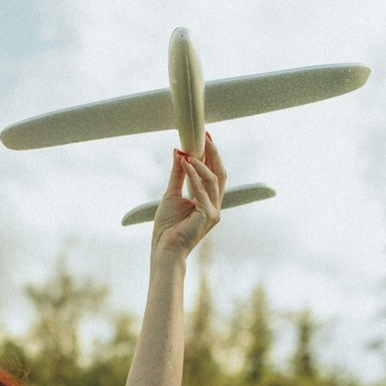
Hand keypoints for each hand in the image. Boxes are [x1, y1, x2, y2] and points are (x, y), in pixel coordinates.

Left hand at [152, 133, 225, 258]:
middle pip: (220, 174)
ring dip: (200, 163)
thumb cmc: (167, 228)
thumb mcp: (171, 195)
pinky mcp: (208, 215)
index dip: (211, 156)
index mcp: (208, 201)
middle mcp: (215, 205)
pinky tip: (185, 163)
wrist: (165, 249)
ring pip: (212, 179)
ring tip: (189, 151)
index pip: (214, 174)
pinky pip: (202, 190)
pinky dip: (193, 174)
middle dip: (213, 154)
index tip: (204, 138)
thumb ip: (178, 175)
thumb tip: (178, 153)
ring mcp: (214, 211)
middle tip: (206, 136)